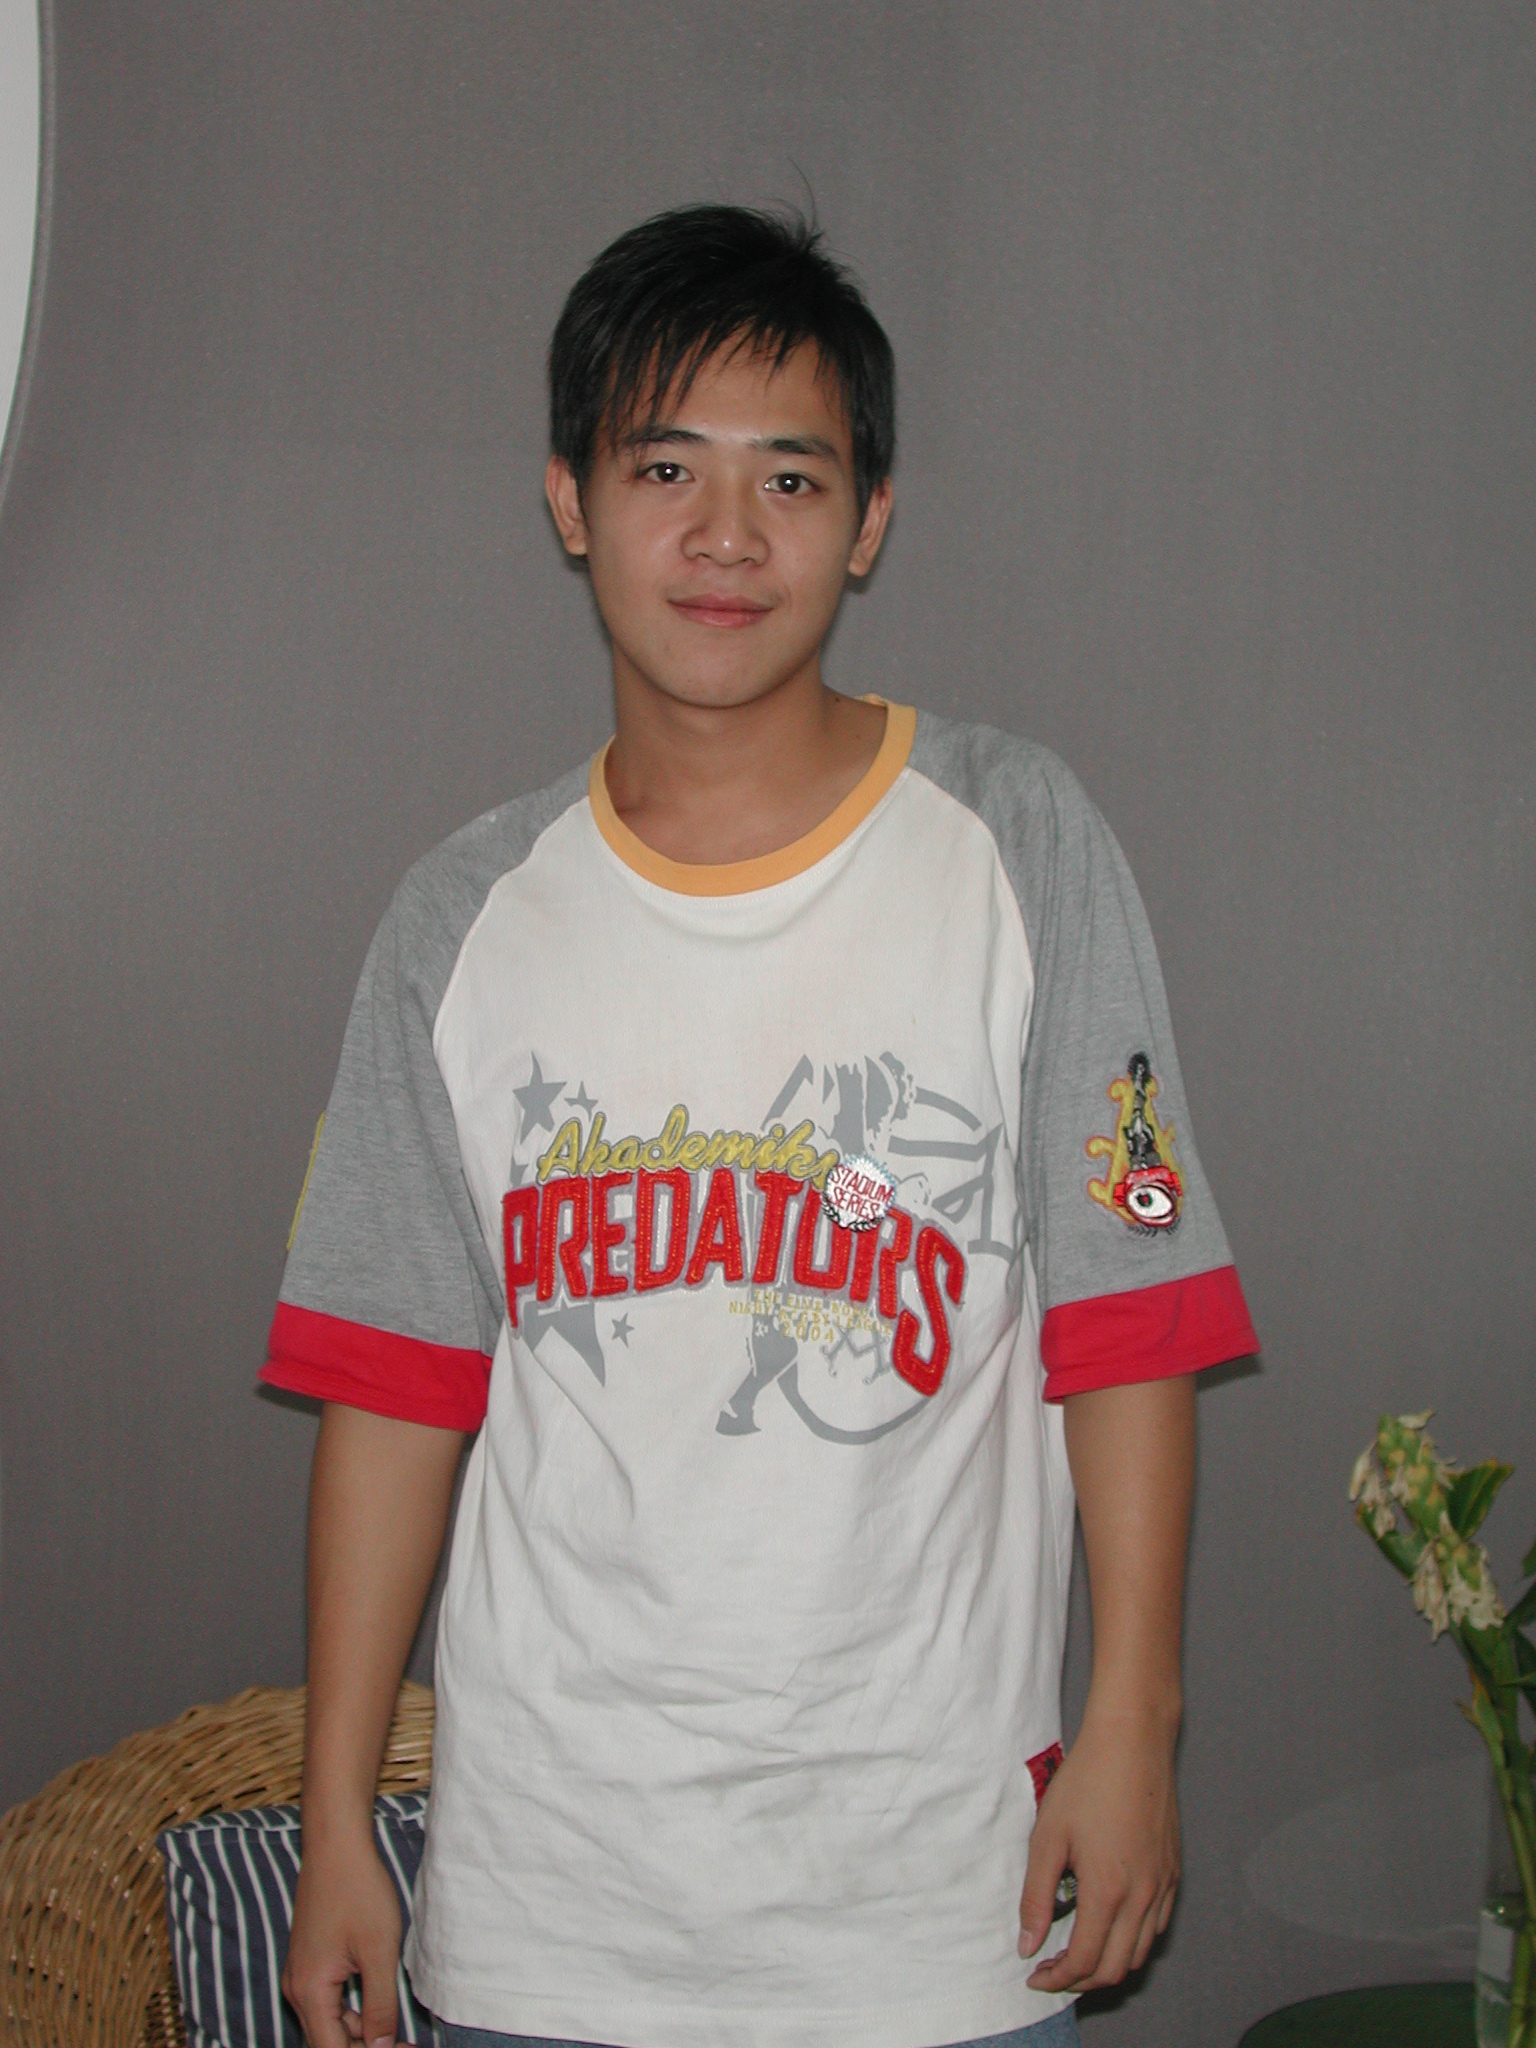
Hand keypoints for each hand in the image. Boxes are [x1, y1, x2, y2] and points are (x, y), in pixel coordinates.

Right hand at [282, 1831, 402, 2047]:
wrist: (336, 1845)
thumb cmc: (358, 1890)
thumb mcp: (379, 1950)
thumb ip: (381, 2005)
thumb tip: (381, 2047)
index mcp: (309, 1992)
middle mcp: (297, 1989)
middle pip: (328, 2040)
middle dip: (365, 2045)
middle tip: (403, 2043)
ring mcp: (300, 1975)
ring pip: (328, 2023)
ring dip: (360, 2031)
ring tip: (397, 2028)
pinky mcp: (309, 1962)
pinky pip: (327, 2002)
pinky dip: (352, 2009)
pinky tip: (379, 2001)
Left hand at [1016, 1707, 1180, 1992]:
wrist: (1133, 1741)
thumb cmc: (1087, 1780)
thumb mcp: (1048, 1836)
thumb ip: (1036, 1896)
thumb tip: (1028, 1943)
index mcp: (1108, 1891)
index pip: (1083, 1961)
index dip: (1056, 1978)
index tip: (1034, 1974)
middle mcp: (1143, 1897)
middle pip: (1114, 1969)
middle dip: (1080, 1980)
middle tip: (1052, 1968)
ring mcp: (1163, 1885)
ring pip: (1140, 1953)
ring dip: (1108, 1963)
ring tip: (1077, 1950)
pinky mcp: (1173, 1872)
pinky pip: (1157, 1926)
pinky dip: (1133, 1940)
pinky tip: (1109, 1922)